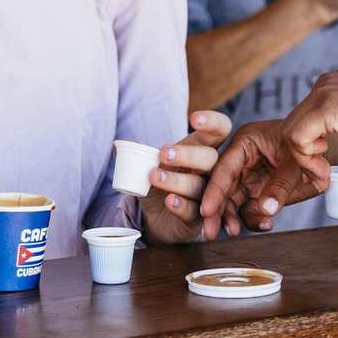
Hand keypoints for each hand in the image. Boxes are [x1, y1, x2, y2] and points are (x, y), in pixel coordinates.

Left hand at [140, 110, 235, 243]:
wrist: (156, 217)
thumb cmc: (159, 182)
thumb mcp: (148, 164)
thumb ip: (136, 153)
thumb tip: (118, 146)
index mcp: (201, 150)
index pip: (219, 131)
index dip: (212, 122)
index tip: (194, 119)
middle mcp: (209, 171)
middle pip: (210, 158)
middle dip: (188, 155)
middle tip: (163, 154)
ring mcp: (207, 195)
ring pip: (200, 186)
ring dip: (176, 181)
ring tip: (153, 177)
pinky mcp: (199, 218)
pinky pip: (194, 211)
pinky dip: (181, 205)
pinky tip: (169, 201)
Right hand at [198, 119, 332, 239]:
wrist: (329, 152)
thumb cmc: (312, 147)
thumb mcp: (298, 164)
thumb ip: (281, 185)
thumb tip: (265, 209)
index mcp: (247, 141)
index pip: (225, 167)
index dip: (214, 190)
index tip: (206, 210)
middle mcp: (243, 159)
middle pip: (223, 186)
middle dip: (216, 211)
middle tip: (211, 232)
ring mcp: (249, 176)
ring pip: (232, 200)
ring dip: (231, 218)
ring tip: (234, 231)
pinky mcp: (257, 191)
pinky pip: (249, 208)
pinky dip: (253, 219)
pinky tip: (263, 225)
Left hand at [279, 71, 337, 186]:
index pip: (306, 117)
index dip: (310, 147)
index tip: (325, 169)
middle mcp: (327, 84)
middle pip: (294, 122)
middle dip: (302, 154)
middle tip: (321, 176)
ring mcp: (324, 92)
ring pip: (290, 130)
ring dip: (303, 158)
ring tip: (324, 173)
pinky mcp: (324, 106)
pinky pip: (296, 136)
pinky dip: (305, 157)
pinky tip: (324, 166)